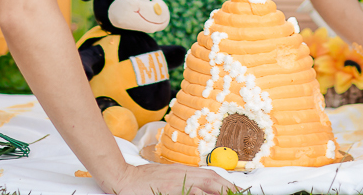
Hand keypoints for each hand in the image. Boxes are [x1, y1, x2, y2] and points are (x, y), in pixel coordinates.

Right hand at [104, 162, 230, 194]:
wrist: (122, 177)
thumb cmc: (142, 180)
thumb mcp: (165, 179)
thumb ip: (181, 182)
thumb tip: (196, 189)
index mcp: (183, 171)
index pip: (210, 174)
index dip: (225, 182)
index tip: (236, 189)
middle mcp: (182, 172)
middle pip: (212, 177)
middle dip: (229, 186)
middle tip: (240, 193)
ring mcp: (176, 179)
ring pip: (205, 181)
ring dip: (221, 188)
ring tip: (232, 194)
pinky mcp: (169, 187)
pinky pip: (189, 189)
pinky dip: (200, 192)